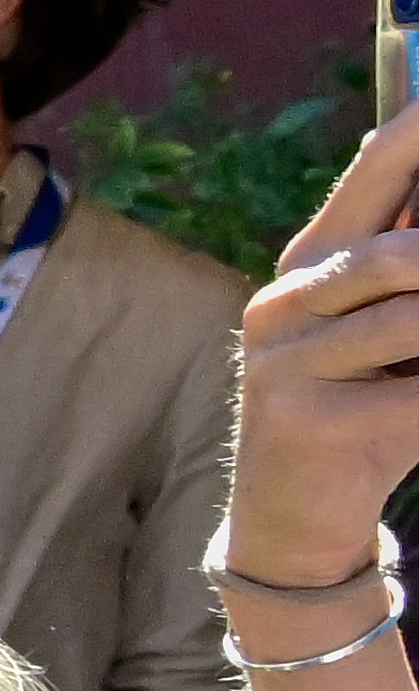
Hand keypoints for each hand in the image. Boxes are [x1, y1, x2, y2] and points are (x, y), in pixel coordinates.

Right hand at [229, 104, 418, 599]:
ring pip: (414, 322)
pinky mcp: (309, 421)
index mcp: (308, 266)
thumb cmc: (360, 409)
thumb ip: (405, 265)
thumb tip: (416, 193)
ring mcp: (288, 362)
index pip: (373, 174)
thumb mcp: (380, 330)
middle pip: (402, 253)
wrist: (292, 516)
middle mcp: (285, 303)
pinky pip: (417, 397)